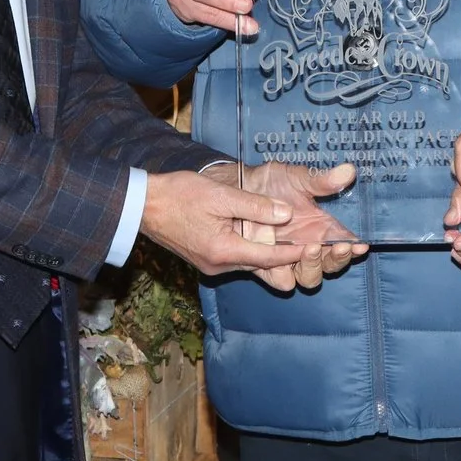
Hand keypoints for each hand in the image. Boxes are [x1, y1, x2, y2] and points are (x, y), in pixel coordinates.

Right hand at [138, 167, 305, 279]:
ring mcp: (212, 265)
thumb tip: (285, 213)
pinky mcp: (208, 260)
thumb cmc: (179, 195)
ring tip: (295, 241)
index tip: (317, 247)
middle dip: (288, 257)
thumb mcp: (220, 195)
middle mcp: (220, 265)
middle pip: (263, 266)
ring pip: (251, 263)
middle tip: (312, 247)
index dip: (295, 253)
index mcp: (223, 251)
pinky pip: (239, 259)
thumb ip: (254, 206)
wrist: (143, 205)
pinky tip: (264, 237)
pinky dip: (254, 250)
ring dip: (271, 254)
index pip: (269, 258)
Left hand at [235, 162, 362, 291]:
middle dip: (335, 260)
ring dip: (313, 268)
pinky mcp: (266, 263)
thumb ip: (322, 180)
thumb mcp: (298, 178)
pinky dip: (283, 276)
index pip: (343, 246)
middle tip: (335, 246)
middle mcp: (308, 246)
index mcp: (322, 228)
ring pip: (308, 277)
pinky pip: (279, 280)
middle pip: (329, 266)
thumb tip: (349, 171)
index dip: (352, 249)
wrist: (239, 185)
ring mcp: (287, 256)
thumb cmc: (272, 181)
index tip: (359, 245)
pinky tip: (283, 262)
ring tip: (310, 248)